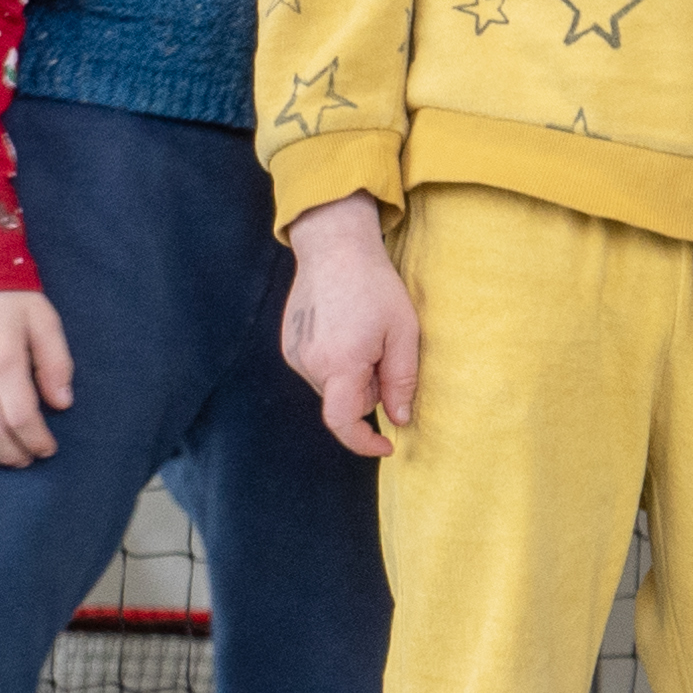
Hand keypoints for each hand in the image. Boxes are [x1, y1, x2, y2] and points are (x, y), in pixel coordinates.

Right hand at [281, 198, 420, 453]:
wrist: (334, 247)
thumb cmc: (375, 286)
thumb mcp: (403, 333)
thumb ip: (401, 381)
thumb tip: (400, 419)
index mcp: (339, 362)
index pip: (343, 422)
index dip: (364, 442)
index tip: (387, 445)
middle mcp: (309, 363)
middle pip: (345, 401)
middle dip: (369, 390)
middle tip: (384, 351)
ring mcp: (295, 354)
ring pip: (332, 387)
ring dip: (353, 375)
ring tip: (364, 334)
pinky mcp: (290, 344)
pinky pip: (319, 370)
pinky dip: (337, 363)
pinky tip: (346, 330)